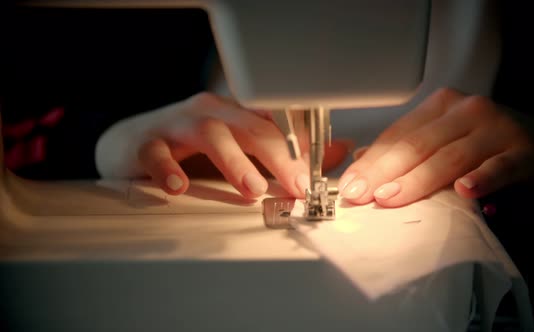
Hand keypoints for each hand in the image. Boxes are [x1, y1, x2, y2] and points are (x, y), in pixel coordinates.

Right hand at [96, 92, 348, 197]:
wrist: (130, 142)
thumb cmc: (190, 148)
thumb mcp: (241, 148)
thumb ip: (286, 154)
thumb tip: (337, 152)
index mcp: (237, 114)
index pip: (276, 123)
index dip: (300, 146)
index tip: (317, 174)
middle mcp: (211, 112)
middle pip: (251, 128)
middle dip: (279, 156)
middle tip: (297, 185)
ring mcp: (177, 124)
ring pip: (211, 134)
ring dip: (234, 161)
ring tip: (252, 188)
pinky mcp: (146, 142)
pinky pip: (157, 153)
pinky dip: (168, 168)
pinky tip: (179, 186)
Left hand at [338, 88, 533, 206]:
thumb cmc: (485, 142)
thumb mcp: (444, 137)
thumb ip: (408, 147)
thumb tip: (363, 160)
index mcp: (440, 107)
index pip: (399, 135)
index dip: (372, 161)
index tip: (351, 185)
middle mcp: (466, 111)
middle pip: (417, 145)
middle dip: (384, 173)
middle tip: (362, 195)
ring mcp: (495, 129)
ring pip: (449, 157)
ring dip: (418, 180)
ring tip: (392, 197)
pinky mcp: (524, 151)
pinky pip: (499, 167)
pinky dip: (482, 179)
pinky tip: (465, 191)